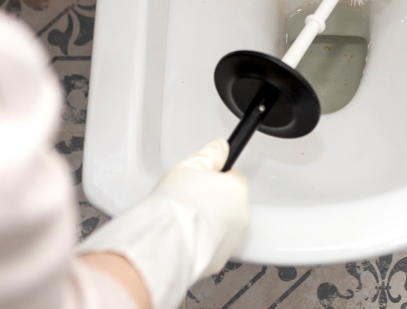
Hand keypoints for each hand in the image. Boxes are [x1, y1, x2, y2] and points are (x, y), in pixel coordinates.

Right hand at [77, 138, 249, 308]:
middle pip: (228, 202)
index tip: (200, 180)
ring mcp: (232, 241)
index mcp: (237, 190)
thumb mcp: (189, 166)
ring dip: (207, 223)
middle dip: (211, 201)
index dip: (214, 177)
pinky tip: (183, 237)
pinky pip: (212, 246)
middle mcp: (241, 216)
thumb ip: (210, 154)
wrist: (166, 243)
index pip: (233, 177)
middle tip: (187, 200)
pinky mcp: (219, 261)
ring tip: (183, 220)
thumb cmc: (177, 205)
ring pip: (222, 225)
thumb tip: (221, 146)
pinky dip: (201, 243)